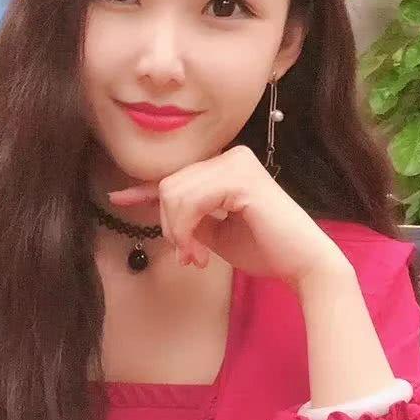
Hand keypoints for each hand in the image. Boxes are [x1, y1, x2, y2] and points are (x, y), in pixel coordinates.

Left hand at [110, 148, 348, 288]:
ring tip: (198, 257)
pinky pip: (189, 201)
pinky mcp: (240, 178)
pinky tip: (201, 252)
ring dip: (178, 233)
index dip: (145, 190)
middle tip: (190, 257)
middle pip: (168, 185)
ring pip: (174, 193)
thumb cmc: (264, 249)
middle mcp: (230, 156)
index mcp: (226, 165)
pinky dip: (187, 230)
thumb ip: (188, 216)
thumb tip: (154, 207)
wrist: (301, 264)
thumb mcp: (214, 231)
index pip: (177, 175)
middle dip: (171, 227)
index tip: (119, 199)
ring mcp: (236, 163)